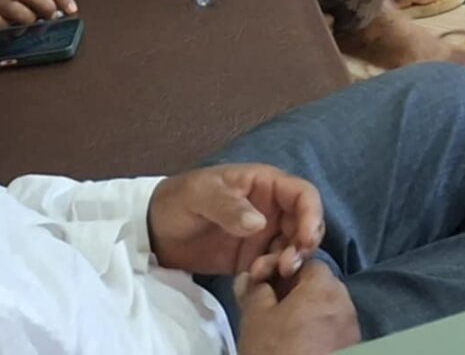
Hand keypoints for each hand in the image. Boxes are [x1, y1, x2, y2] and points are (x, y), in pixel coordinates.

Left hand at [151, 162, 324, 277]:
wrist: (153, 230)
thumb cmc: (178, 200)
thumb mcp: (199, 195)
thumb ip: (228, 206)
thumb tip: (260, 223)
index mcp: (264, 184)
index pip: (303, 194)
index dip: (311, 215)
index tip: (305, 241)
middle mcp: (270, 208)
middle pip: (304, 224)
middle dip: (302, 246)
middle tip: (285, 266)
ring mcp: (262, 234)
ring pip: (292, 248)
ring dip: (287, 263)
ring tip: (261, 273)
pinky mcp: (251, 257)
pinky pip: (273, 267)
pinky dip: (271, 276)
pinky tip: (253, 280)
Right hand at [237, 259, 359, 353]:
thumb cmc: (274, 352)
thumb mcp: (255, 318)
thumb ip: (254, 291)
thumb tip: (250, 278)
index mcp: (325, 287)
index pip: (308, 264)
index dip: (284, 272)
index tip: (265, 288)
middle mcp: (346, 304)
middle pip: (320, 287)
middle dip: (295, 295)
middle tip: (270, 311)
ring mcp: (352, 331)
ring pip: (327, 311)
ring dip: (307, 316)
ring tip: (282, 333)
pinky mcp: (353, 350)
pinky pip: (333, 334)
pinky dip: (318, 335)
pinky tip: (299, 348)